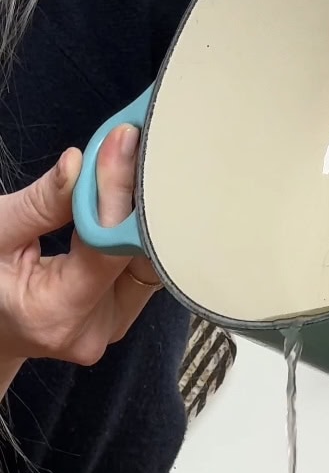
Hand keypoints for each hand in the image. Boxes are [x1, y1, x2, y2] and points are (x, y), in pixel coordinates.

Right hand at [0, 124, 161, 372]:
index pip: (106, 250)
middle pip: (135, 258)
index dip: (117, 194)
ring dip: (137, 218)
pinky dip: (133, 236)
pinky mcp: (122, 318)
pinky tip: (127, 203)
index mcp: (54, 314)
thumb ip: (39, 203)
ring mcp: (112, 328)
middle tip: (132, 145)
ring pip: (145, 264)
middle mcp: (93, 330)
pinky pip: (139, 271)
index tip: (123, 142)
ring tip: (128, 169)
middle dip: (134, 201)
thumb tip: (78, 163)